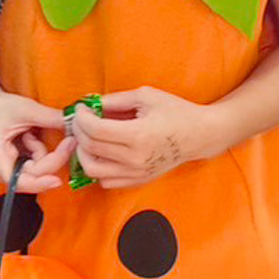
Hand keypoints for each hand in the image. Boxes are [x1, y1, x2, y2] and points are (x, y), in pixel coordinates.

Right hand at [0, 80, 70, 194]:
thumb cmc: (1, 108)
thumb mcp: (26, 108)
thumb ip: (51, 118)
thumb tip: (76, 123)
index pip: (18, 181)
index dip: (39, 183)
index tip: (57, 180)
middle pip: (33, 176)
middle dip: (52, 158)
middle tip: (69, 141)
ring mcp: (6, 171)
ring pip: (37, 173)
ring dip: (42, 152)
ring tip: (31, 133)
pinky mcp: (15, 170)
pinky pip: (36, 169)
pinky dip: (39, 153)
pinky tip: (30, 139)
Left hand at [67, 87, 224, 189]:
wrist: (199, 135)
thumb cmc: (176, 112)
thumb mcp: (146, 96)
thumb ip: (115, 100)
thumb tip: (90, 103)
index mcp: (138, 135)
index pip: (95, 130)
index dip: (81, 118)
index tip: (81, 108)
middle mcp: (135, 158)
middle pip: (91, 149)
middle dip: (78, 132)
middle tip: (81, 120)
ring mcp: (136, 173)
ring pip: (93, 170)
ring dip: (84, 153)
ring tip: (87, 138)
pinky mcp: (138, 181)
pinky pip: (106, 181)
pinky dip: (98, 168)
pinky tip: (102, 152)